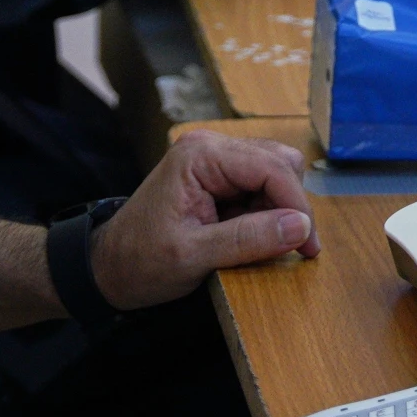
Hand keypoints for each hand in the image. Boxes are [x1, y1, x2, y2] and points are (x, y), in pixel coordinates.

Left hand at [90, 131, 319, 312]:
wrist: (107, 268)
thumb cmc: (140, 262)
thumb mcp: (193, 256)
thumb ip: (248, 239)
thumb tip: (300, 227)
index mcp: (201, 156)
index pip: (271, 167)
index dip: (297, 206)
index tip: (308, 246)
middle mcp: (210, 147)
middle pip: (279, 164)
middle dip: (289, 206)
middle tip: (288, 247)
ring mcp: (214, 160)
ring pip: (275, 173)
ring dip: (278, 210)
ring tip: (262, 244)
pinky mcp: (217, 177)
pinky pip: (259, 187)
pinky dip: (265, 213)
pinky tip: (251, 237)